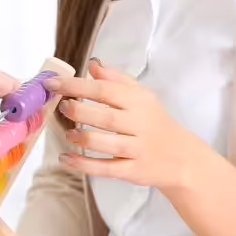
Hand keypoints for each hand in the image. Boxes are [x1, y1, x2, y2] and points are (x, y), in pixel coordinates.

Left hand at [45, 59, 204, 189]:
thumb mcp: (142, 96)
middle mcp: (139, 125)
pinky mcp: (133, 171)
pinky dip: (84, 165)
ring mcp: (136, 149)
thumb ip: (116, 80)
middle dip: (80, 110)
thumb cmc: (155, 123)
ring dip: (84, 138)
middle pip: (106, 117)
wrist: (182, 157)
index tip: (53, 83)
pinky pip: (106, 169)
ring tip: (69, 134)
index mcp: (139, 102)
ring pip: (108, 144)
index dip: (77, 86)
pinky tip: (66, 158)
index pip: (105, 90)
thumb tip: (92, 64)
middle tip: (63, 106)